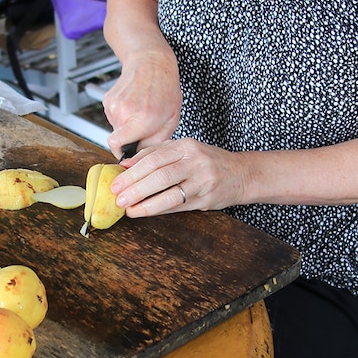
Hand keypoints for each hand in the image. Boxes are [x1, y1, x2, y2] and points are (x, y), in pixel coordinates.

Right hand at [102, 56, 181, 158]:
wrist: (151, 63)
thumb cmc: (165, 89)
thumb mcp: (171, 120)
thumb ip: (155, 142)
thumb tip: (140, 155)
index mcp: (141, 119)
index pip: (116, 145)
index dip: (121, 154)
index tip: (127, 155)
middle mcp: (124, 112)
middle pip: (119, 139)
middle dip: (130, 137)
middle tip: (144, 127)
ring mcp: (113, 105)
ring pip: (116, 127)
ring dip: (127, 125)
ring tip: (141, 111)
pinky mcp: (108, 100)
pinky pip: (114, 117)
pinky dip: (123, 115)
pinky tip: (134, 104)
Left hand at [112, 138, 249, 216]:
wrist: (241, 174)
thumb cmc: (208, 161)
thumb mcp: (184, 150)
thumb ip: (155, 154)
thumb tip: (126, 164)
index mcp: (186, 146)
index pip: (154, 158)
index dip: (132, 171)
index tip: (116, 181)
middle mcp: (195, 162)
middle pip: (159, 175)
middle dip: (135, 187)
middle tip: (117, 197)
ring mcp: (202, 181)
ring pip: (169, 193)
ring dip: (145, 202)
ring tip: (127, 208)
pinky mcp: (206, 199)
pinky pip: (177, 205)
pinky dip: (158, 209)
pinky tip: (144, 212)